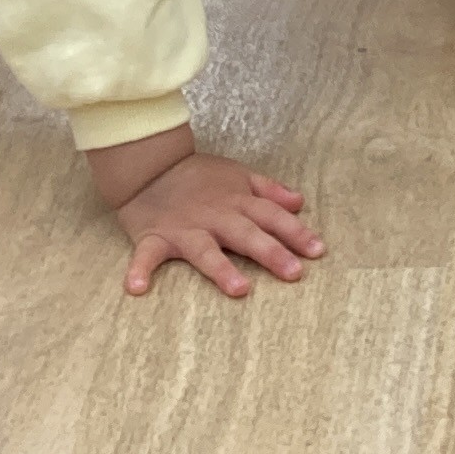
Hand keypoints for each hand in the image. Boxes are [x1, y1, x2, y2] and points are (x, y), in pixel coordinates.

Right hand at [104, 144, 325, 299]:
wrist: (149, 164)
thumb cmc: (198, 176)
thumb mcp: (238, 175)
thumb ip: (269, 191)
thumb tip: (299, 202)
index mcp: (236, 202)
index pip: (271, 217)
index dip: (295, 232)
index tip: (317, 251)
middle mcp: (215, 216)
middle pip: (246, 235)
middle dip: (270, 252)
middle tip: (294, 272)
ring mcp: (184, 228)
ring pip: (205, 250)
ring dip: (221, 269)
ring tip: (239, 289)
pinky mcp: (153, 237)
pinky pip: (146, 255)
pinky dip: (139, 270)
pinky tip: (136, 288)